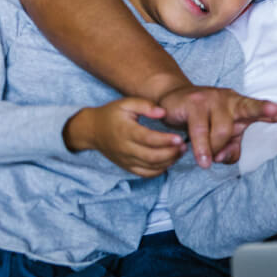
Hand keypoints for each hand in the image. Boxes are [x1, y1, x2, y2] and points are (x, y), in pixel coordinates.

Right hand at [64, 98, 185, 177]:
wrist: (92, 130)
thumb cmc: (112, 114)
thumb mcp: (126, 103)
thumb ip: (145, 105)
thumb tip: (163, 113)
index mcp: (125, 131)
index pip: (148, 139)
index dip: (165, 140)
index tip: (180, 138)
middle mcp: (125, 148)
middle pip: (152, 156)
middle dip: (171, 153)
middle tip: (184, 146)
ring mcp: (126, 160)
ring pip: (151, 167)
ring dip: (169, 161)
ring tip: (180, 151)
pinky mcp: (127, 167)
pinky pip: (146, 173)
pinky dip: (160, 170)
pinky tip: (170, 160)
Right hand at [158, 85, 276, 167]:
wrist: (173, 101)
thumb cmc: (203, 121)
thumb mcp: (221, 138)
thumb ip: (229, 149)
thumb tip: (223, 159)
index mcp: (243, 108)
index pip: (268, 112)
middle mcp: (232, 100)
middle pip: (252, 110)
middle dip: (266, 112)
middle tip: (274, 114)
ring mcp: (214, 99)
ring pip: (223, 132)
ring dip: (214, 151)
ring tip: (206, 159)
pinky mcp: (195, 103)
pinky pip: (201, 132)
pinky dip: (201, 149)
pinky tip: (201, 159)